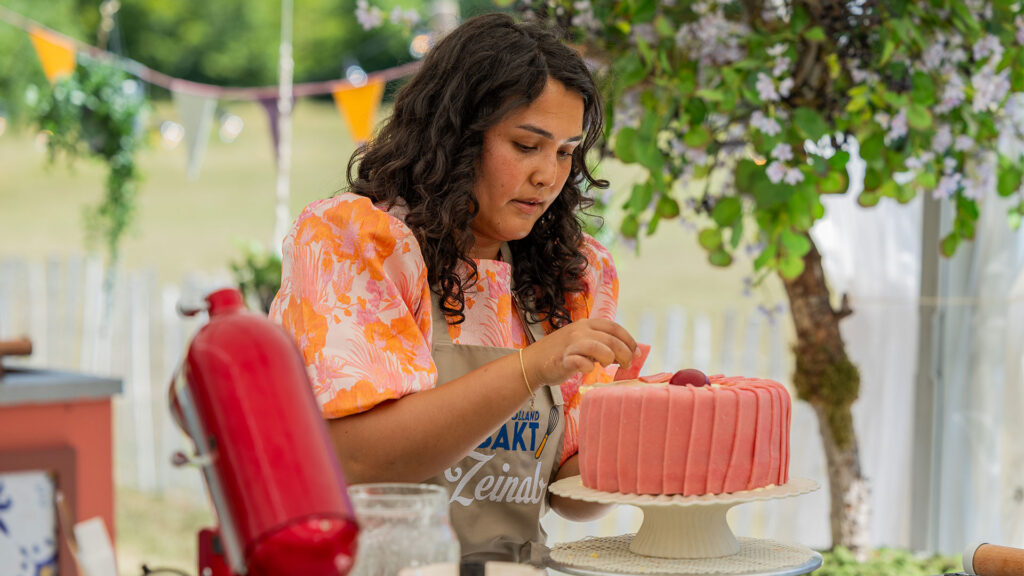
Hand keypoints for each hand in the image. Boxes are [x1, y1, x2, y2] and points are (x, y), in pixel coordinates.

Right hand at [522, 318, 636, 386]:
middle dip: (625, 353)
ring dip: (609, 358)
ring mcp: (571, 344)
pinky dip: (589, 367)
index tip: (636, 353)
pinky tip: (588, 369)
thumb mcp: (584, 342)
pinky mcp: (563, 359)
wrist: (534, 362)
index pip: (615, 328)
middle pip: (611, 340)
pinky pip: (581, 362)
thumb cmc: (563, 353)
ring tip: (607, 365)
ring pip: (600, 348)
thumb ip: (603, 344)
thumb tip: (629, 353)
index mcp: (587, 324)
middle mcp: (580, 331)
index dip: (629, 340)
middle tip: (627, 365)